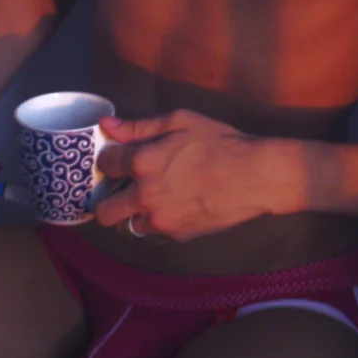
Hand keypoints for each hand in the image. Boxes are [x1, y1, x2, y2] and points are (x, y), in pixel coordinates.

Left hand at [91, 109, 279, 241]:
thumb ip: (140, 126)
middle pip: (103, 210)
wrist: (254, 176)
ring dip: (128, 214)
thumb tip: (106, 125)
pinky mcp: (174, 235)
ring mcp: (159, 219)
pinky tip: (166, 208)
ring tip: (143, 200)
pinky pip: (149, 233)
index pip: (105, 163)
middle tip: (120, 188)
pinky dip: (150, 223)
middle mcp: (144, 195)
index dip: (109, 157)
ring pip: (123, 226)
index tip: (117, 157)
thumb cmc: (220, 142)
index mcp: (143, 162)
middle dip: (105, 198)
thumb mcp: (181, 121)